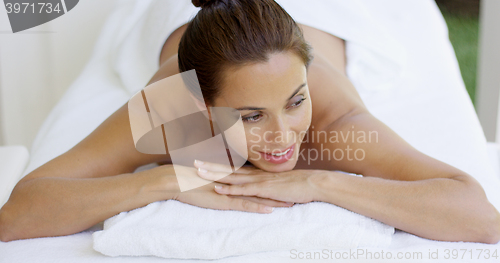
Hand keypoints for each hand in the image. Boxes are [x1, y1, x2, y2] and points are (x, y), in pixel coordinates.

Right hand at [144, 164, 292, 212]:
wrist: (177, 179)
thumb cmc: (191, 180)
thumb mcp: (210, 180)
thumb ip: (221, 181)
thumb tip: (227, 183)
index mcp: (233, 178)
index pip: (257, 181)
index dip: (273, 184)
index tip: (286, 185)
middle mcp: (236, 183)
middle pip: (262, 188)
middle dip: (279, 192)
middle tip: (297, 194)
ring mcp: (231, 192)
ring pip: (257, 197)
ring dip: (274, 201)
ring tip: (291, 204)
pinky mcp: (224, 200)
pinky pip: (244, 205)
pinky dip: (257, 208)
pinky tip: (269, 210)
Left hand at [193, 160, 324, 203]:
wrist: (315, 182)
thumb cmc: (302, 184)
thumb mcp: (283, 183)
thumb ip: (272, 185)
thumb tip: (267, 187)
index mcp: (261, 173)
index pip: (237, 168)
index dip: (221, 165)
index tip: (208, 161)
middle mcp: (257, 175)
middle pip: (230, 170)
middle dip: (211, 167)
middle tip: (194, 163)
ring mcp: (260, 181)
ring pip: (233, 178)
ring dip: (215, 175)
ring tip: (199, 173)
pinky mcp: (265, 190)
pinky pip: (244, 190)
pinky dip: (230, 189)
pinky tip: (218, 189)